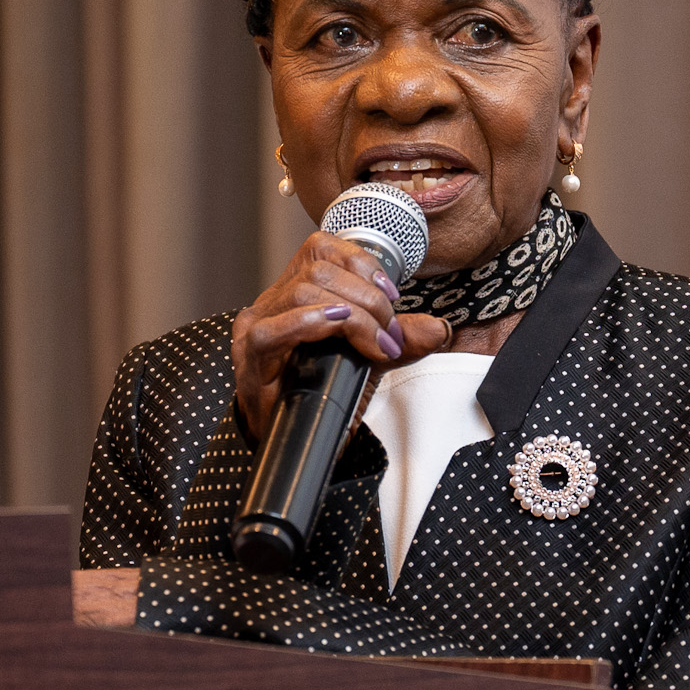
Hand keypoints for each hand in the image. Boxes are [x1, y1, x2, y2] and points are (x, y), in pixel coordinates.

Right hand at [229, 227, 453, 441]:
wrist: (296, 442)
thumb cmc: (322, 395)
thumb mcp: (369, 359)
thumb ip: (399, 339)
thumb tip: (438, 328)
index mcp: (294, 292)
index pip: (321, 247)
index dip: (361, 262)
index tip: (391, 296)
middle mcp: (272, 302)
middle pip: (319, 269)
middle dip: (367, 298)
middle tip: (389, 334)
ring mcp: (256, 327)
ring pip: (304, 291)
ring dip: (353, 314)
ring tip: (376, 345)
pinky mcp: (250, 356)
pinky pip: (277, 327)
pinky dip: (314, 322)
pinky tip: (340, 330)